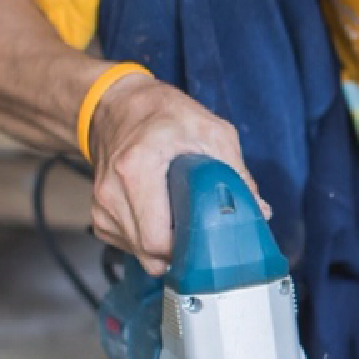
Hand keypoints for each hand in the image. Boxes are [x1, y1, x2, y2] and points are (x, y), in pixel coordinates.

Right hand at [85, 72, 268, 274]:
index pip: (158, 239)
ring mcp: (101, 207)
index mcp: (136, 168)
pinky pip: (129, 245)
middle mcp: (111, 192)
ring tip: (179, 215)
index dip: (188, 247)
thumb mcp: (210, 130)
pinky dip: (148, 239)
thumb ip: (236, 172)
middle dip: (180, 250)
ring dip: (164, 245)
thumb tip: (259, 211)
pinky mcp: (99, 215)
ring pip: (139, 253)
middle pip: (149, 252)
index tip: (208, 236)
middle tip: (200, 230)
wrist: (116, 105)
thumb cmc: (163, 113)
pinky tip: (161, 215)